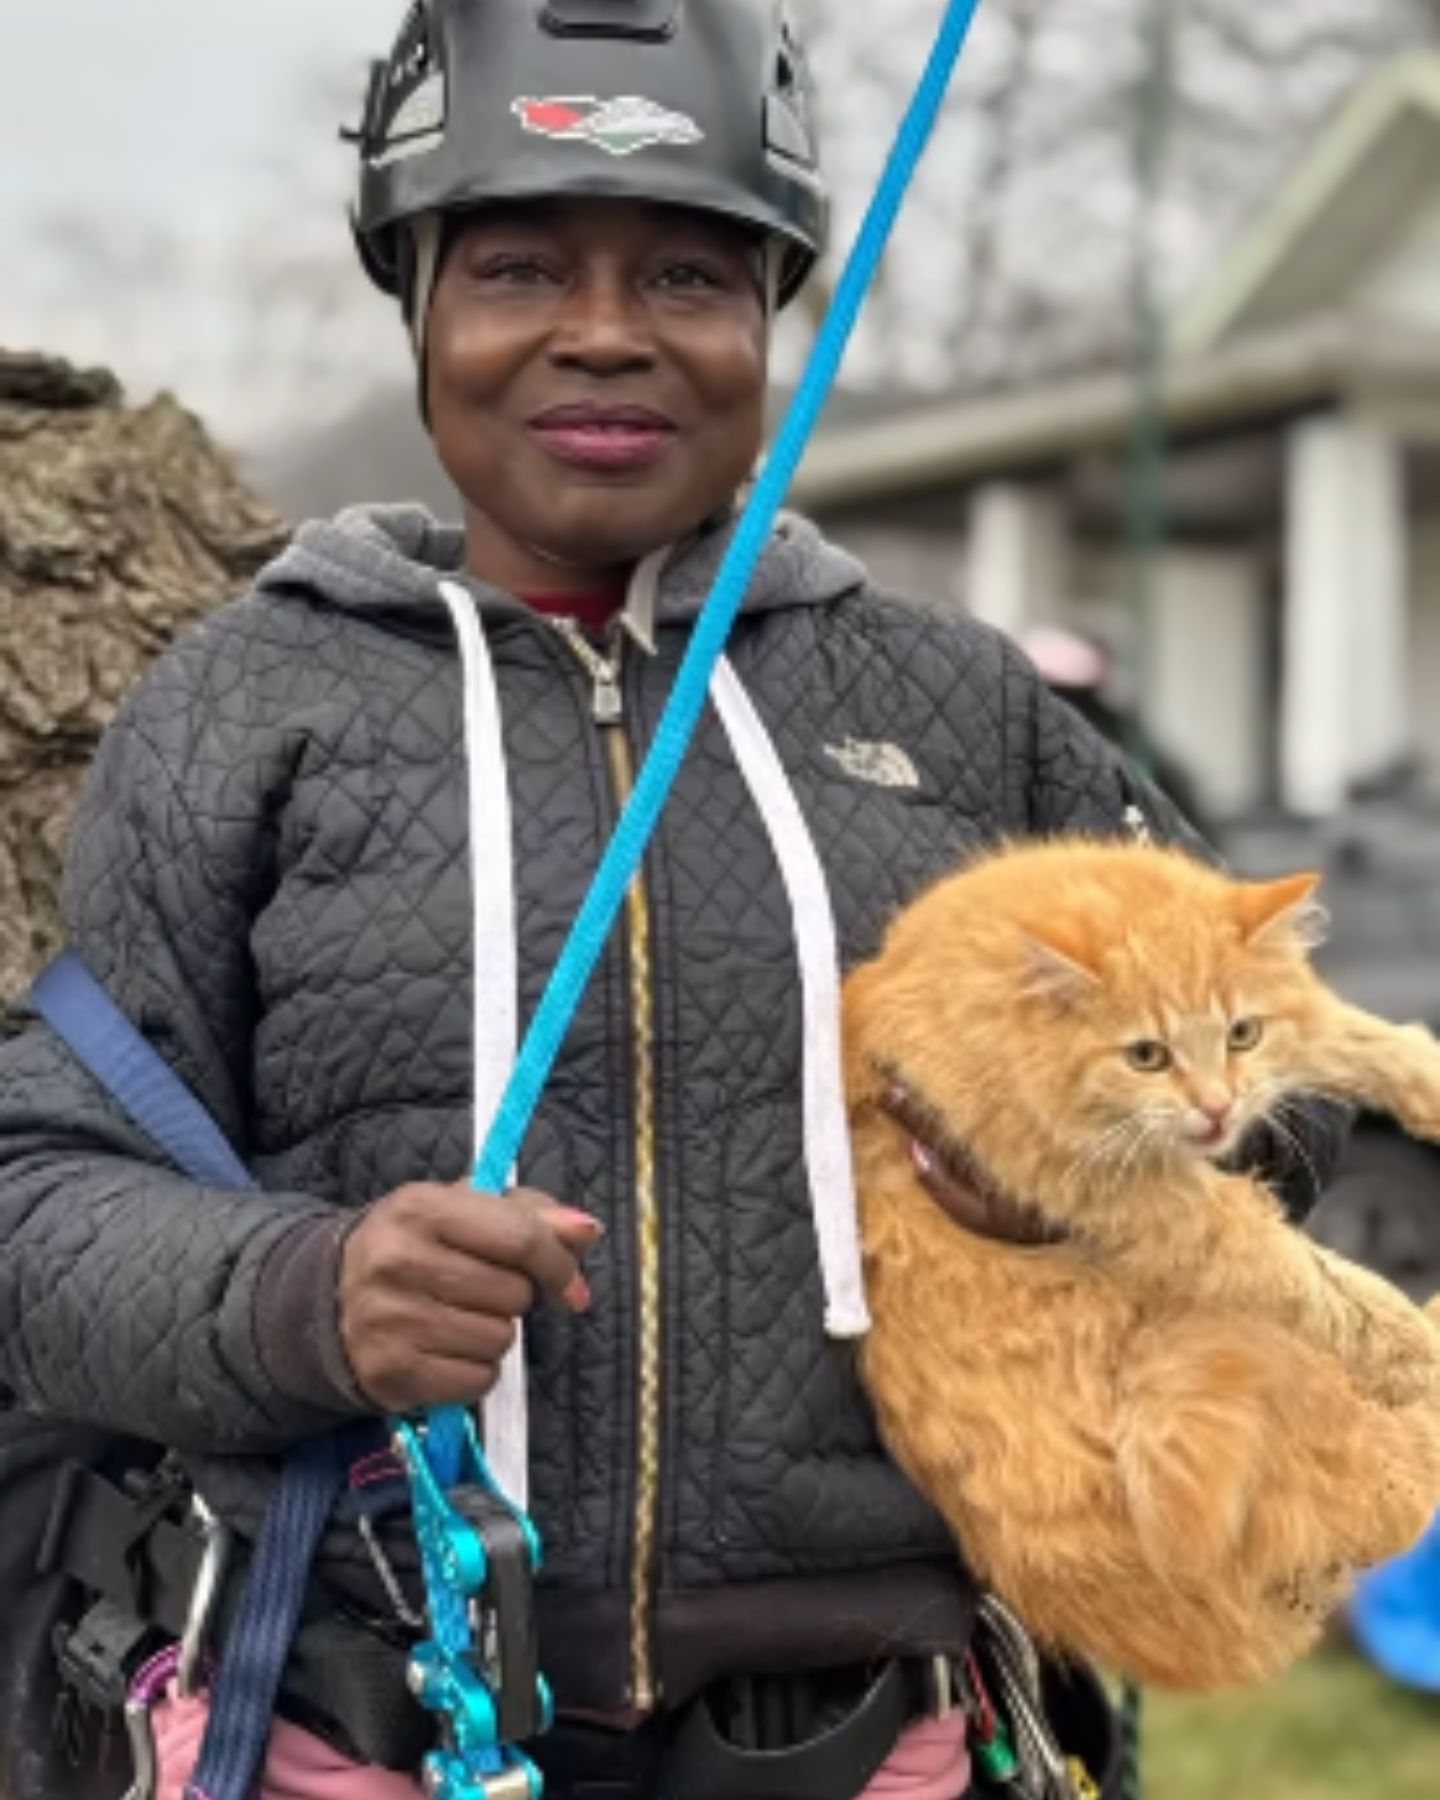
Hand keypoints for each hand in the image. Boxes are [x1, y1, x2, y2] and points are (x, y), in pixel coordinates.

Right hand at [338, 1182, 602, 1410]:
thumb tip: (586, 1230)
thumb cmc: (419, 1245)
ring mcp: (389, 1320)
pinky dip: (477, 1371)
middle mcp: (397, 1261)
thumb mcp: (466, 1210)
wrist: (332, 1297)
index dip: (557, 1263)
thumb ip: (532, 1215)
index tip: (569, 1282)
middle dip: (515, 1297)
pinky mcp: (390, 1373)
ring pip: (499, 1340)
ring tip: (461, 1318)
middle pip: (513, 1295)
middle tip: (484, 1291)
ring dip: (495, 1334)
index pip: (519, 1239)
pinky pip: (478, 1380)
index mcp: (421, 1207)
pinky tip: (449, 1349)